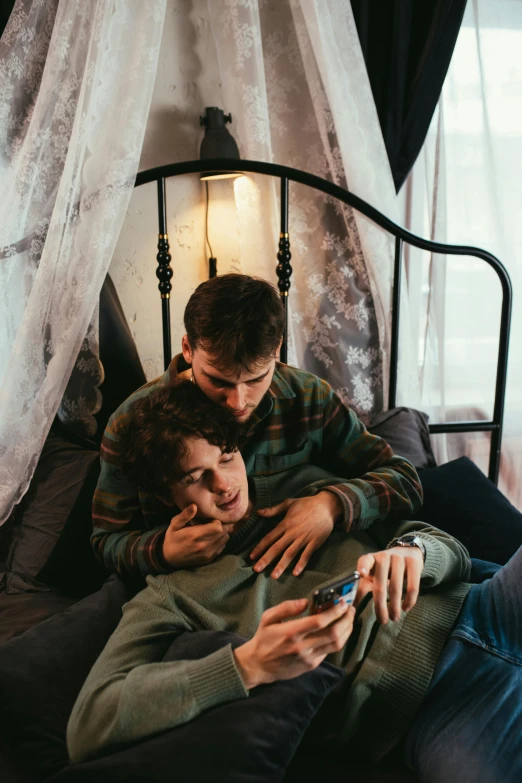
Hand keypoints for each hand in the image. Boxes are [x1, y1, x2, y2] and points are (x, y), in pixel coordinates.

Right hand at [162, 504, 232, 567]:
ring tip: (212, 531)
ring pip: (225, 539)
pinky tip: (211, 539)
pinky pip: (222, 547)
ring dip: (221, 533)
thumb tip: (194, 506)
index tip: (210, 519)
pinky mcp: (209, 559)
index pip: (218, 527)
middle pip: (224, 532)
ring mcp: (208, 554)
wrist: (169, 558)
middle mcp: (204, 545)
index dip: (217, 521)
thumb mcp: (174, 524)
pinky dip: (220, 541)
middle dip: (221, 525)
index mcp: (195, 535)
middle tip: (212, 524)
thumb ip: (185, 515)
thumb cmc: (172, 538)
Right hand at [234, 597, 354, 688]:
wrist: (258, 666)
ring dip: (347, 630)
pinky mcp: (311, 665)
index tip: (343, 603)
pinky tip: (339, 630)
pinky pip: (329, 651)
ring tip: (349, 618)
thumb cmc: (263, 639)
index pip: (319, 622)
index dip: (334, 612)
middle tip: (350, 609)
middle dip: (346, 620)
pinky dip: (338, 640)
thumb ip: (287, 607)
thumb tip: (306, 601)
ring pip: (336, 645)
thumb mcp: (268, 617)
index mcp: (291, 632)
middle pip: (333, 634)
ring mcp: (308, 658)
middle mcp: (302, 646)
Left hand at [249, 492, 341, 578]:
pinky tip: (295, 573)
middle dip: (266, 559)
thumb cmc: (307, 504)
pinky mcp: (314, 543)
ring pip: (290, 554)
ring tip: (273, 576)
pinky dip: (301, 564)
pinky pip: (306, 555)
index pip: (270, 537)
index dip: (260, 547)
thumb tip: (258, 512)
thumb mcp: (289, 503)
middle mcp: (293, 532)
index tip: (251, 557)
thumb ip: (273, 510)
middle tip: (256, 569)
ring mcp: (304, 538)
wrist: (327, 506)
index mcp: (285, 523)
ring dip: (281, 565)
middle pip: (277, 547)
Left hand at [354, 546, 423, 623]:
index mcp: (370, 558)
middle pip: (380, 584)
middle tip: (382, 621)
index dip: (363, 567)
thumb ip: (360, 589)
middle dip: (380, 606)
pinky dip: (409, 600)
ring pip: (396, 587)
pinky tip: (406, 608)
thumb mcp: (371, 575)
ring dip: (394, 606)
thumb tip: (350, 607)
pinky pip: (412, 586)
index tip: (362, 575)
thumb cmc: (384, 568)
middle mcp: (384, 556)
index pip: (365, 561)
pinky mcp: (414, 563)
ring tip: (394, 617)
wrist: (407, 551)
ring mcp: (399, 559)